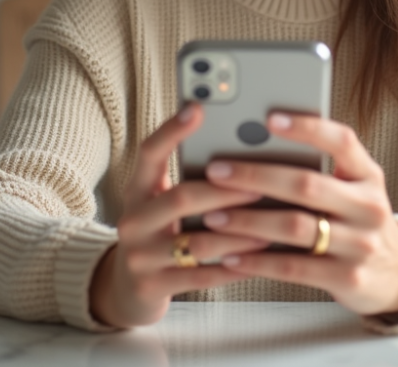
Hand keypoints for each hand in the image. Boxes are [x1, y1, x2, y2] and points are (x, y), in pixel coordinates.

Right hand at [89, 104, 268, 327]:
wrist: (127, 289)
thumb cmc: (159, 233)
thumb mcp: (160, 202)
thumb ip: (188, 178)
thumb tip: (240, 149)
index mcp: (137, 190)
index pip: (149, 153)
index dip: (172, 130)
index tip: (198, 108)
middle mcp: (133, 220)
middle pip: (180, 198)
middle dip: (225, 191)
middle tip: (260, 183)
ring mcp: (141, 256)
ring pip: (197, 242)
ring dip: (239, 233)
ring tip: (270, 225)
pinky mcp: (153, 286)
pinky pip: (202, 277)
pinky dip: (234, 267)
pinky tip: (260, 259)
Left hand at [199, 113, 397, 317]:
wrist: (397, 273)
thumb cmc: (357, 221)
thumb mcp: (352, 188)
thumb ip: (320, 168)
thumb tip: (255, 143)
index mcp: (369, 175)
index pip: (342, 141)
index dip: (307, 127)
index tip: (269, 118)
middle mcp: (369, 207)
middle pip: (307, 185)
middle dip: (255, 176)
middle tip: (217, 172)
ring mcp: (360, 245)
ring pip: (295, 227)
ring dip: (247, 221)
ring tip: (214, 217)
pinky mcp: (347, 278)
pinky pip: (293, 268)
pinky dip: (257, 261)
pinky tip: (231, 255)